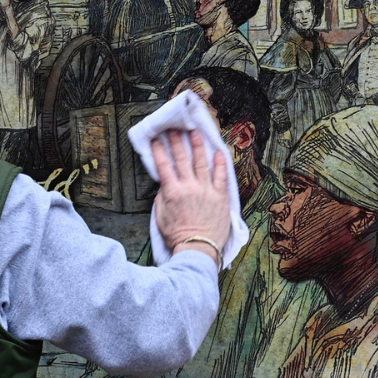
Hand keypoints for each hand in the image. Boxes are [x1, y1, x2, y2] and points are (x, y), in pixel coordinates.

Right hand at [151, 130, 231, 266]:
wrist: (198, 249)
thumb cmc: (177, 235)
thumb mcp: (161, 216)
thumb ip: (162, 197)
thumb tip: (165, 183)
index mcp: (172, 192)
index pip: (164, 165)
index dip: (160, 150)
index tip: (157, 138)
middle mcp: (189, 187)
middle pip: (182, 158)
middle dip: (177, 141)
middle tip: (175, 128)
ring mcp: (206, 190)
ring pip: (201, 162)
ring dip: (198, 145)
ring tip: (196, 133)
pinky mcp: (221, 196)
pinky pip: (221, 176)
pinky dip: (220, 163)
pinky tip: (218, 152)